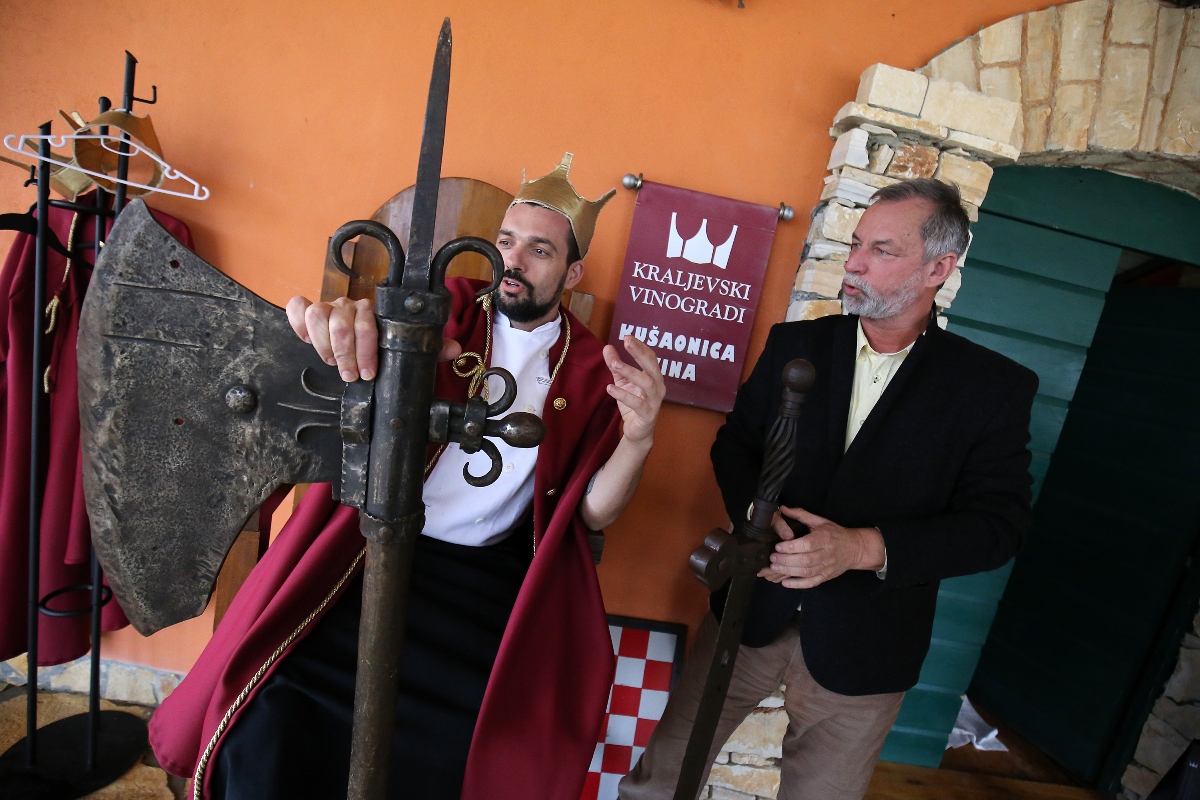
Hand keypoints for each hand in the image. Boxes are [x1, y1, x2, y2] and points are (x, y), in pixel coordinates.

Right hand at [286, 296, 461, 381]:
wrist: (360, 339)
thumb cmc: (383, 344)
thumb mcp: (405, 346)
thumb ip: (428, 346)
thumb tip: (453, 348)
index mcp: (374, 311)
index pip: (367, 323)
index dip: (366, 350)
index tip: (368, 374)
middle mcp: (350, 306)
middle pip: (341, 323)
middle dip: (345, 355)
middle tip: (350, 375)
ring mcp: (329, 308)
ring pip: (318, 315)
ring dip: (324, 345)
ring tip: (332, 363)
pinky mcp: (308, 312)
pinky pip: (298, 307)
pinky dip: (298, 323)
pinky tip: (307, 340)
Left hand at [602, 335, 664, 449]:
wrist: (638, 431)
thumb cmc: (632, 403)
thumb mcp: (621, 381)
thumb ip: (615, 365)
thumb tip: (607, 347)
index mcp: (654, 377)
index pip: (650, 357)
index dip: (640, 346)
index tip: (627, 336)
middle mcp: (658, 387)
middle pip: (652, 366)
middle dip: (640, 353)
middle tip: (627, 341)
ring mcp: (655, 401)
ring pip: (647, 383)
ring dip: (631, 371)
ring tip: (615, 364)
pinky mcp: (648, 414)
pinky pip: (637, 403)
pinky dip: (624, 395)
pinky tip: (610, 388)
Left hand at [756, 506, 884, 588]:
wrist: (855, 548)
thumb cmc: (835, 533)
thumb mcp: (820, 521)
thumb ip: (801, 515)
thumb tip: (783, 508)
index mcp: (824, 538)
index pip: (807, 544)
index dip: (791, 547)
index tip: (778, 546)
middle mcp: (826, 554)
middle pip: (805, 560)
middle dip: (786, 560)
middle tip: (772, 558)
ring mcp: (827, 567)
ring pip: (806, 572)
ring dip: (788, 571)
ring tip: (774, 567)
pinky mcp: (826, 576)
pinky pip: (811, 583)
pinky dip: (798, 585)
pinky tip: (785, 582)